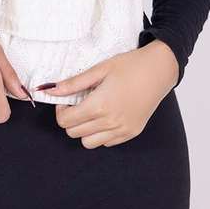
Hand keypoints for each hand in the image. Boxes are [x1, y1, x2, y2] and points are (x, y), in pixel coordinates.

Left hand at [37, 40, 179, 147]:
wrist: (160, 70)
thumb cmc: (130, 65)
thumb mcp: (99, 69)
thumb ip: (73, 83)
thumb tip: (50, 90)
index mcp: (99, 106)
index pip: (66, 121)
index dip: (61, 110)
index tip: (67, 99)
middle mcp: (110, 122)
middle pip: (74, 133)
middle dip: (71, 119)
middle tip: (79, 103)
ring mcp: (122, 130)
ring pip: (88, 143)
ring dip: (84, 129)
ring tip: (92, 110)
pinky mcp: (131, 133)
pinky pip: (107, 143)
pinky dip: (101, 133)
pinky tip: (106, 115)